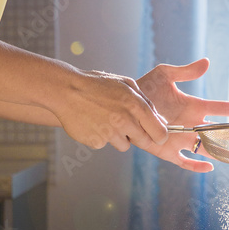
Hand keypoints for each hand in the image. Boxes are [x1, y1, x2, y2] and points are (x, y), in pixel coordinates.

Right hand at [50, 66, 167, 152]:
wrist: (67, 91)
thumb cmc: (98, 85)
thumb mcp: (126, 84)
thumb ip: (146, 102)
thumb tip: (161, 120)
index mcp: (135, 106)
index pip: (159, 132)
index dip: (160, 136)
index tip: (158, 136)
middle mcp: (124, 122)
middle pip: (144, 142)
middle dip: (140, 137)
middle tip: (128, 126)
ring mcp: (110, 134)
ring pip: (124, 145)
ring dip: (119, 137)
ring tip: (106, 119)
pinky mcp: (96, 142)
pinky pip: (106, 144)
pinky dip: (102, 137)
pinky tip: (93, 123)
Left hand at [136, 57, 228, 171]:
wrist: (123, 105)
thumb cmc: (144, 88)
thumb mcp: (165, 74)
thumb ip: (186, 71)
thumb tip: (207, 62)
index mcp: (195, 107)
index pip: (223, 110)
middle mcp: (192, 125)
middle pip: (222, 133)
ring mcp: (182, 139)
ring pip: (209, 149)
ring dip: (225, 154)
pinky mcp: (168, 151)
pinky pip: (186, 161)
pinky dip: (197, 166)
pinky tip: (210, 168)